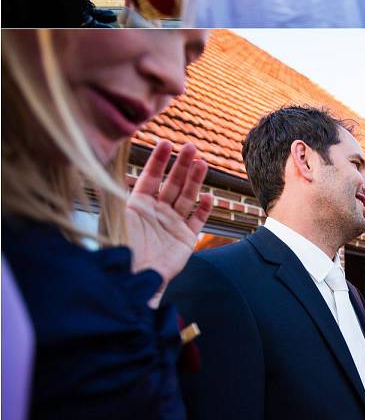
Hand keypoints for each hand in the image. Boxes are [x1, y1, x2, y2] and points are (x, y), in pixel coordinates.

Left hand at [125, 139, 213, 302]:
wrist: (130, 277)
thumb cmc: (118, 248)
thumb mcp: (113, 216)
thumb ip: (114, 192)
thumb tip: (102, 164)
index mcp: (137, 205)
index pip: (150, 177)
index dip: (158, 160)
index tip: (166, 143)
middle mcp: (156, 212)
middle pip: (173, 183)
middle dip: (182, 164)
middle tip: (191, 147)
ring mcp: (171, 224)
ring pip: (187, 197)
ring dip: (195, 180)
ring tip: (202, 163)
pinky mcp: (185, 239)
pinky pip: (198, 220)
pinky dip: (205, 208)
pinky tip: (208, 196)